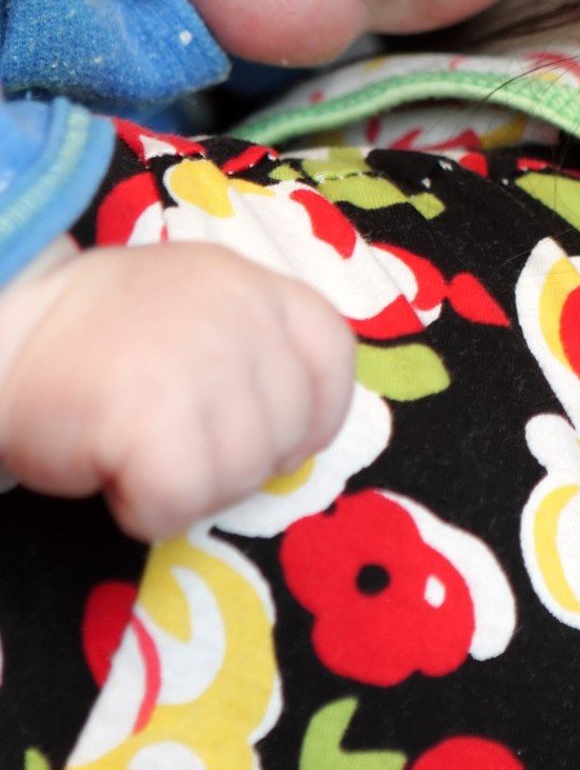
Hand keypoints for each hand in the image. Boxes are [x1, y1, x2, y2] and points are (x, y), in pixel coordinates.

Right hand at [0, 239, 354, 539]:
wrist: (2, 332)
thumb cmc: (100, 337)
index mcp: (254, 284)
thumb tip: (300, 436)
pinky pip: (184, 499)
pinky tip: (116, 477)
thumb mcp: (198, 309)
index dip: (309, 416)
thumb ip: (254, 347)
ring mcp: (200, 358)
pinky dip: (148, 509)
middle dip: (236, 461)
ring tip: (138, 454)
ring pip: (242, 473)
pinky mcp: (152, 410)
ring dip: (192, 489)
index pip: (333, 356)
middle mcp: (239, 311)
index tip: (261, 436)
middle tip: (172, 445)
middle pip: (288, 431)